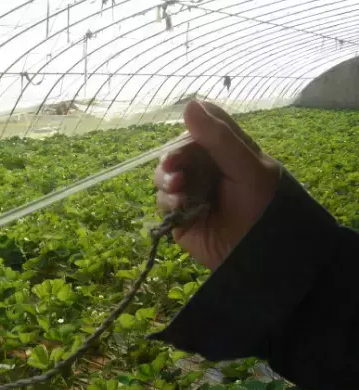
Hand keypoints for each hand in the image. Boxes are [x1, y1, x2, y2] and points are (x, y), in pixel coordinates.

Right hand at [154, 100, 280, 269]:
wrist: (258, 251)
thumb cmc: (260, 203)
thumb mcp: (246, 166)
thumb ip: (218, 137)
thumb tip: (188, 104)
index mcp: (226, 151)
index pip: (203, 128)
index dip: (191, 128)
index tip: (187, 131)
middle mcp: (206, 168)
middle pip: (177, 151)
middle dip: (173, 158)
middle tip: (174, 166)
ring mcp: (191, 191)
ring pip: (164, 175)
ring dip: (167, 179)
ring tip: (178, 188)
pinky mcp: (179, 214)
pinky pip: (163, 200)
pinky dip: (168, 201)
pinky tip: (181, 206)